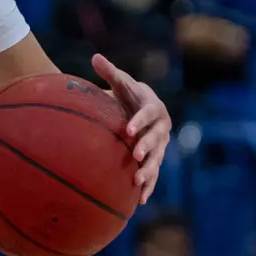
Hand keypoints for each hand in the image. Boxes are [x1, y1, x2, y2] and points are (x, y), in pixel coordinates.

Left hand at [92, 54, 171, 202]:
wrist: (142, 109)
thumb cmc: (129, 95)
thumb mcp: (121, 83)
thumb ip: (110, 72)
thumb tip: (95, 56)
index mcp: (154, 108)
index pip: (148, 114)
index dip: (139, 121)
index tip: (128, 129)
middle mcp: (161, 127)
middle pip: (156, 138)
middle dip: (146, 147)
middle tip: (135, 154)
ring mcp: (160, 145)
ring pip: (157, 158)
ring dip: (149, 169)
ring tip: (137, 179)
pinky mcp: (155, 159)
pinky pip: (153, 173)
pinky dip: (149, 185)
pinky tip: (141, 199)